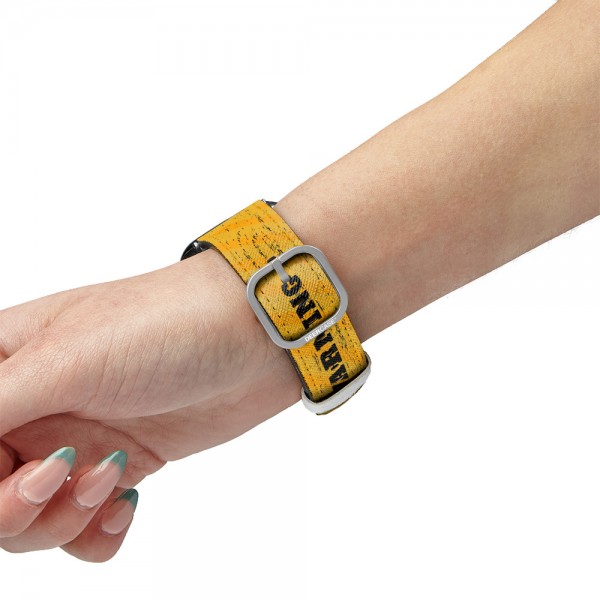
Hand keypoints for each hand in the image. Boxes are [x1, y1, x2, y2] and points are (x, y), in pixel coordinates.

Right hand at [0, 250, 298, 559]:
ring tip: (109, 479)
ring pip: (31, 518)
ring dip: (61, 518)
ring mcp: (78, 436)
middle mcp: (35, 404)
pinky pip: (84, 526)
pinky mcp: (122, 461)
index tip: (16, 468)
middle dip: (14, 507)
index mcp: (6, 364)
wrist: (253, 336)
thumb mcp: (65, 360)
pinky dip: (96, 530)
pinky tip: (125, 503)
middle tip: (58, 479)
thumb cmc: (164, 324)